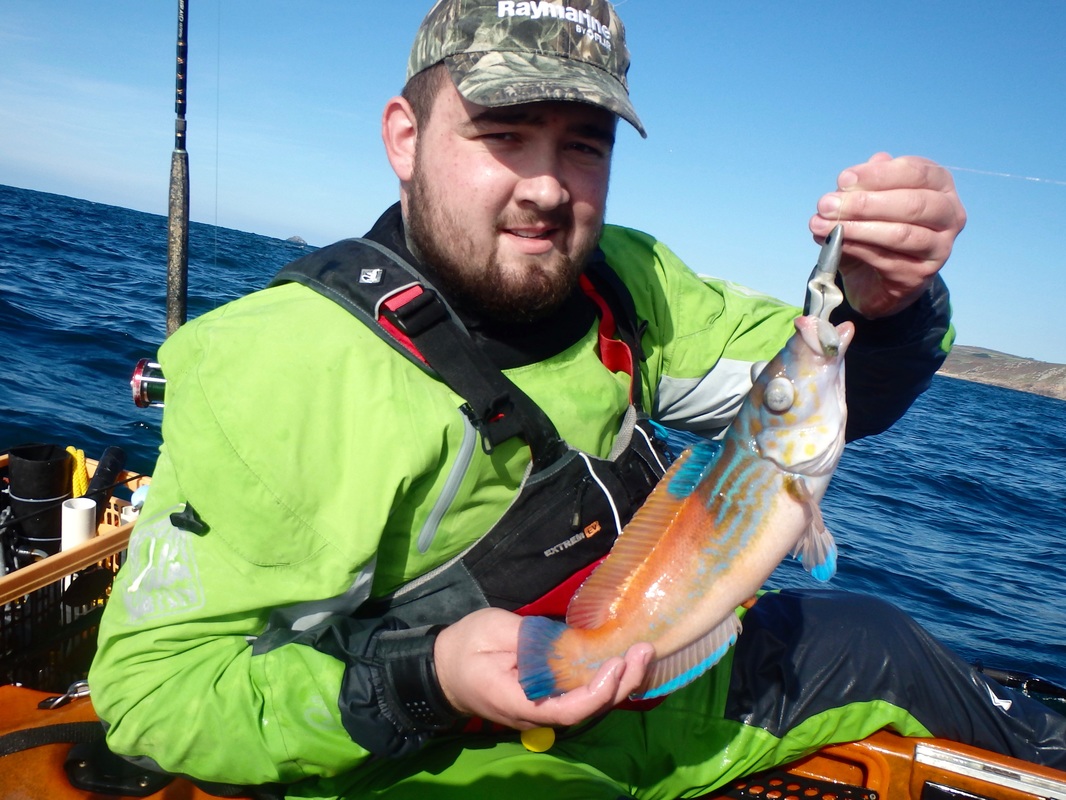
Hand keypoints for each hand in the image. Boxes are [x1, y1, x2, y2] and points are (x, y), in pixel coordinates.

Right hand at [434, 608, 653, 729]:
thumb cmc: (463, 647)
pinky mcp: (547, 698)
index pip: (567, 710)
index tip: (615, 665)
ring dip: (619, 682)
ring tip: (643, 653)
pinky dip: (605, 680)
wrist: (441, 670)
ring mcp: (542, 710)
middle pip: (586, 711)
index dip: (596, 692)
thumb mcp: (492, 629)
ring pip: (588, 705)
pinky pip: (580, 696)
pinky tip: (624, 660)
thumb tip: (568, 639)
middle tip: (644, 652)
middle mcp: (535, 714)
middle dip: (621, 684)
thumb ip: (530, 636)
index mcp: (517, 701)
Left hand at [809, 152, 966, 317]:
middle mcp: (949, 216)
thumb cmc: (878, 231)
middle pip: (912, 204)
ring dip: (856, 228)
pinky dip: (855, 248)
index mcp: (941, 186)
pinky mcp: (920, 275)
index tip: (843, 179)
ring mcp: (939, 248)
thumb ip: (863, 188)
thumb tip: (850, 180)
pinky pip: (885, 259)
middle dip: (865, 203)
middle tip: (826, 204)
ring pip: (900, 234)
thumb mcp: (869, 203)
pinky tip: (833, 242)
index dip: (878, 174)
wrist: (879, 280)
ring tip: (821, 225)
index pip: (916, 172)